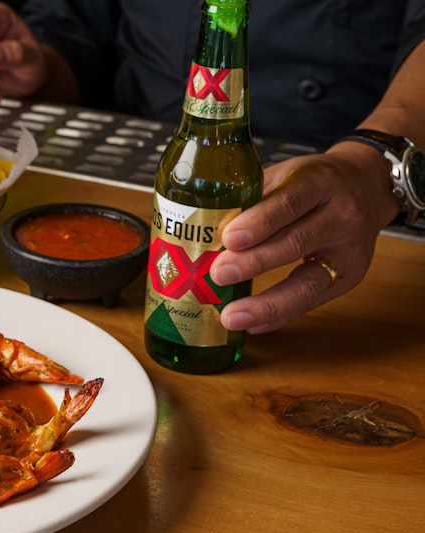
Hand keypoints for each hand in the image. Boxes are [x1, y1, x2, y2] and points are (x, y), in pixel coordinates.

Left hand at [209, 143, 399, 333]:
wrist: (366, 188)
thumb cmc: (312, 183)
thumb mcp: (285, 176)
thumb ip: (251, 198)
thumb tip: (199, 227)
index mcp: (319, 182)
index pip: (289, 202)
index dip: (259, 221)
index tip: (228, 238)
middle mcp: (341, 215)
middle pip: (297, 243)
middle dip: (255, 262)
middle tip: (218, 274)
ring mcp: (349, 251)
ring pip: (308, 282)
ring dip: (267, 304)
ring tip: (232, 316)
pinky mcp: (349, 278)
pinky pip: (312, 302)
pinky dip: (279, 315)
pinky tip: (253, 325)